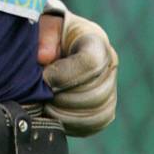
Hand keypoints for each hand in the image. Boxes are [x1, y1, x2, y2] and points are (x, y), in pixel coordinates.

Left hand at [37, 0, 118, 136]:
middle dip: (64, 99)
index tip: (44, 78)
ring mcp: (111, 87)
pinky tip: (56, 118)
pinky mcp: (105, 107)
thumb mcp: (44, 29)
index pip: (91, 63)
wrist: (57, 47)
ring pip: (98, 112)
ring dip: (68, 115)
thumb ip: (43, 39)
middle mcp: (110, 64)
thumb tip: (44, 57)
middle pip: (96, 93)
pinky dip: (74, 125)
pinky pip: (96, 123)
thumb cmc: (49, 37)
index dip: (64, 75)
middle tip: (43, 97)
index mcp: (96, 41)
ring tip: (47, 108)